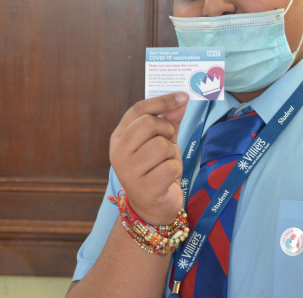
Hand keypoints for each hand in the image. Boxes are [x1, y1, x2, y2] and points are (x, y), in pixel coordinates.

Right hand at [109, 93, 188, 224]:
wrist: (154, 206)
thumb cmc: (157, 168)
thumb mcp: (162, 140)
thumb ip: (170, 119)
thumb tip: (182, 99)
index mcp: (120, 137)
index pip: (138, 109)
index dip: (162, 101)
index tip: (183, 96)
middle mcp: (118, 152)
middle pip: (149, 123)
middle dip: (166, 130)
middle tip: (168, 142)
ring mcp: (128, 171)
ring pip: (161, 145)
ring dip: (171, 153)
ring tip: (165, 163)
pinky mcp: (143, 188)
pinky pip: (169, 167)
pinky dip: (175, 170)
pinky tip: (167, 178)